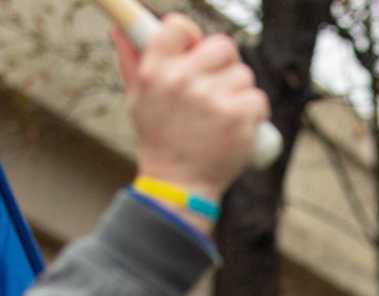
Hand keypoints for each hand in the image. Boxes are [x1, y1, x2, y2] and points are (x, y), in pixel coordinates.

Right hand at [114, 15, 269, 209]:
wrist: (178, 186)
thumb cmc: (159, 140)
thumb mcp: (138, 100)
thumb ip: (132, 62)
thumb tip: (120, 30)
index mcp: (156, 71)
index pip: (180, 26)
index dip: (193, 38)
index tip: (196, 53)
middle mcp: (182, 81)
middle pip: (222, 46)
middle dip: (224, 65)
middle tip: (217, 87)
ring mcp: (212, 99)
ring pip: (243, 75)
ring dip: (239, 93)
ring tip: (222, 116)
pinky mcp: (238, 118)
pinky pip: (257, 99)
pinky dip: (253, 114)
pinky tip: (237, 127)